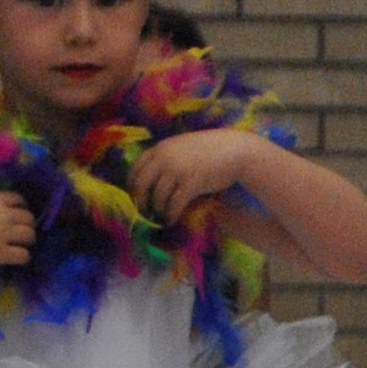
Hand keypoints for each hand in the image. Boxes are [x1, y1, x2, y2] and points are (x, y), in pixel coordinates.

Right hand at [0, 191, 35, 277]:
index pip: (18, 199)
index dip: (21, 207)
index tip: (17, 216)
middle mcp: (2, 215)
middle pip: (28, 217)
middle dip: (27, 225)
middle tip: (21, 235)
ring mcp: (3, 235)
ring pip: (30, 235)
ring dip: (27, 242)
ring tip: (21, 247)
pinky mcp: (1, 254)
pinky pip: (23, 255)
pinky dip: (22, 258)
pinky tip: (15, 259)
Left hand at [132, 128, 268, 224]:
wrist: (235, 150)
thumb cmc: (210, 149)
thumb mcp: (182, 147)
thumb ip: (166, 157)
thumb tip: (150, 178)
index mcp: (161, 148)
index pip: (136, 168)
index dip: (131, 185)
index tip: (133, 196)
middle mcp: (165, 158)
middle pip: (141, 184)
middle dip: (139, 201)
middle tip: (142, 212)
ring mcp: (177, 170)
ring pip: (158, 197)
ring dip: (158, 210)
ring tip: (161, 217)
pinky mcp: (191, 183)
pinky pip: (174, 204)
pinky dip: (170, 215)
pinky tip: (171, 220)